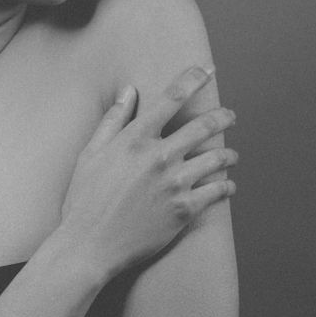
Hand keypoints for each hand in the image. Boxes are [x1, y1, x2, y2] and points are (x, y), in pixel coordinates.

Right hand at [60, 65, 236, 277]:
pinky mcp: (185, 210)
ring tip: (231, 155)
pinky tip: (228, 186)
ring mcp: (175, 183)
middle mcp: (159, 156)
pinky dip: (226, 187)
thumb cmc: (85, 199)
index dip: (193, 79)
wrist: (90, 246)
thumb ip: (113, 120)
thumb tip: (128, 91)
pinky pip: (217, 192)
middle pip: (203, 126)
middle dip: (222, 117)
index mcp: (135, 138)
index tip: (207, 70)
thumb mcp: (91, 153)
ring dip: (228, 154)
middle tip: (230, 115)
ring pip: (216, 159)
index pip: (172, 98)